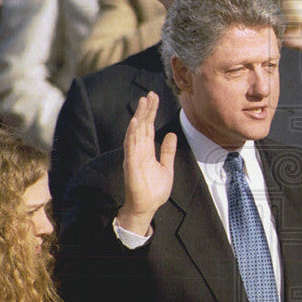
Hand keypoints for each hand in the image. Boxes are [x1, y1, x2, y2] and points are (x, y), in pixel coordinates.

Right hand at [117, 92, 176, 234]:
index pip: (148, 127)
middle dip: (146, 110)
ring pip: (136, 132)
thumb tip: (170, 134)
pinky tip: (135, 122)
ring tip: (143, 102)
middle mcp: (138, 151)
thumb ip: (167, 151)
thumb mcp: (166, 167)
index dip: (151, 112)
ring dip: (139, 117)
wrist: (146, 207)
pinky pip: (131, 147)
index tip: (154, 98)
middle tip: (150, 94)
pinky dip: (133, 134)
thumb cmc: (154, 190)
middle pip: (142, 126)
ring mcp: (134, 157)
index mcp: (146, 150)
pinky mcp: (131, 165)